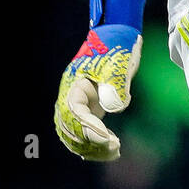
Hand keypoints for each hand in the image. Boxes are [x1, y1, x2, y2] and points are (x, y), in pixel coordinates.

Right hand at [54, 0, 144, 160]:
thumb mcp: (118, 64)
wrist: (118, 36)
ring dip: (92, 147)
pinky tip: (110, 151)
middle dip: (91, 141)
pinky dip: (94, 144)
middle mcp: (70, 96)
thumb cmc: (118, 47)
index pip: (75, 112)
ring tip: (115, 152)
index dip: (90, 128)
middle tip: (115, 148)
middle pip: (70, 128)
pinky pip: (83, 132)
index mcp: (73, 84)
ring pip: (74, 134)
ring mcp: (77, 104)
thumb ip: (115, 85)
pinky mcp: (86, 109)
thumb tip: (114, 108)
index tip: (109, 138)